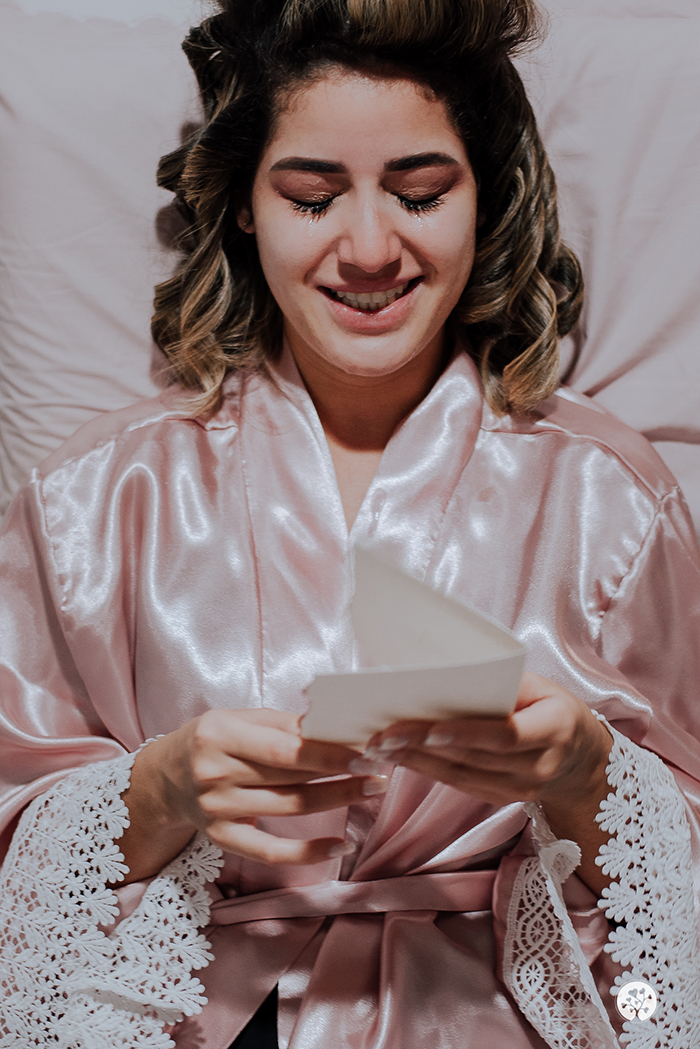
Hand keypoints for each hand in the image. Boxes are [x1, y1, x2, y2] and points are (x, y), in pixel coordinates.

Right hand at [120, 708, 387, 879]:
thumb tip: (335, 727)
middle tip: (381, 769)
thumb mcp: (239, 718)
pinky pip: (270, 851)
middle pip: (291, 778)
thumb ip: (283, 724)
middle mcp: (215, 773)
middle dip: (342, 774)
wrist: (164, 777)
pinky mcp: (221, 838)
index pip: (284, 748)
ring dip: (336, 801)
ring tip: (371, 791)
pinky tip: (340, 846)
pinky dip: (307, 852)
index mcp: (220, 734)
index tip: (365, 751)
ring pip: (289, 809)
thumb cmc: (212, 740)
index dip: (327, 753)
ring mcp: (217, 810)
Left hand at [364, 672, 610, 811]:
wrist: (584, 760)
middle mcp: (539, 767)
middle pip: (473, 758)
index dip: (466, 734)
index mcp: (554, 729)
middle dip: (422, 747)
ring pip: (460, 776)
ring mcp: (521, 790)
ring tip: (376, 747)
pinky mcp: (503, 799)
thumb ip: (501, 685)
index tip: (426, 730)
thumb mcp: (541, 687)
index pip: (506, 735)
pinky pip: (459, 784)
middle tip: (379, 735)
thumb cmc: (554, 708)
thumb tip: (442, 675)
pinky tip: (397, 757)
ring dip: (414, 761)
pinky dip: (426, 769)